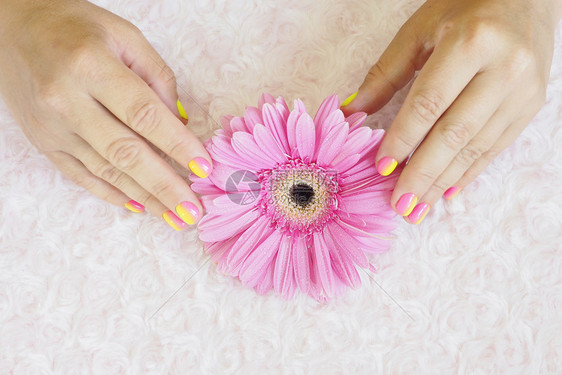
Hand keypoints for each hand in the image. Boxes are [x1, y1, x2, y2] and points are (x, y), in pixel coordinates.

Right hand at [0, 0, 209, 229]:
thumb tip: (180, 123)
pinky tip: (140, 207)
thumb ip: (157, 77)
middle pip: (125, 152)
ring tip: (175, 218)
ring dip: (145, 198)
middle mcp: (67, 101)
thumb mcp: (125, 36)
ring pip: (106, 170)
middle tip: (193, 212)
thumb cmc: (76, 28)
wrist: (11, 30)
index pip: (144, 114)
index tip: (204, 168)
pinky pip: (81, 176)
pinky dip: (112, 194)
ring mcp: (53, 128)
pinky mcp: (45, 143)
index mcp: (91, 66)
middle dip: (164, 186)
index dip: (177, 144)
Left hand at [341, 0, 560, 223]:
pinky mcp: (532, 105)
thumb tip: (355, 113)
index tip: (381, 168)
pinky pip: (495, 147)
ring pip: (476, 146)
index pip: (429, 103)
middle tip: (399, 205)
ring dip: (443, 181)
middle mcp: (504, 68)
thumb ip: (386, 73)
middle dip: (423, 174)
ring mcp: (523, 90)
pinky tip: (447, 192)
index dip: (403, 138)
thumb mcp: (420, 30)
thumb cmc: (464, 7)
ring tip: (418, 208)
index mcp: (471, 42)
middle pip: (454, 133)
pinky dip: (468, 172)